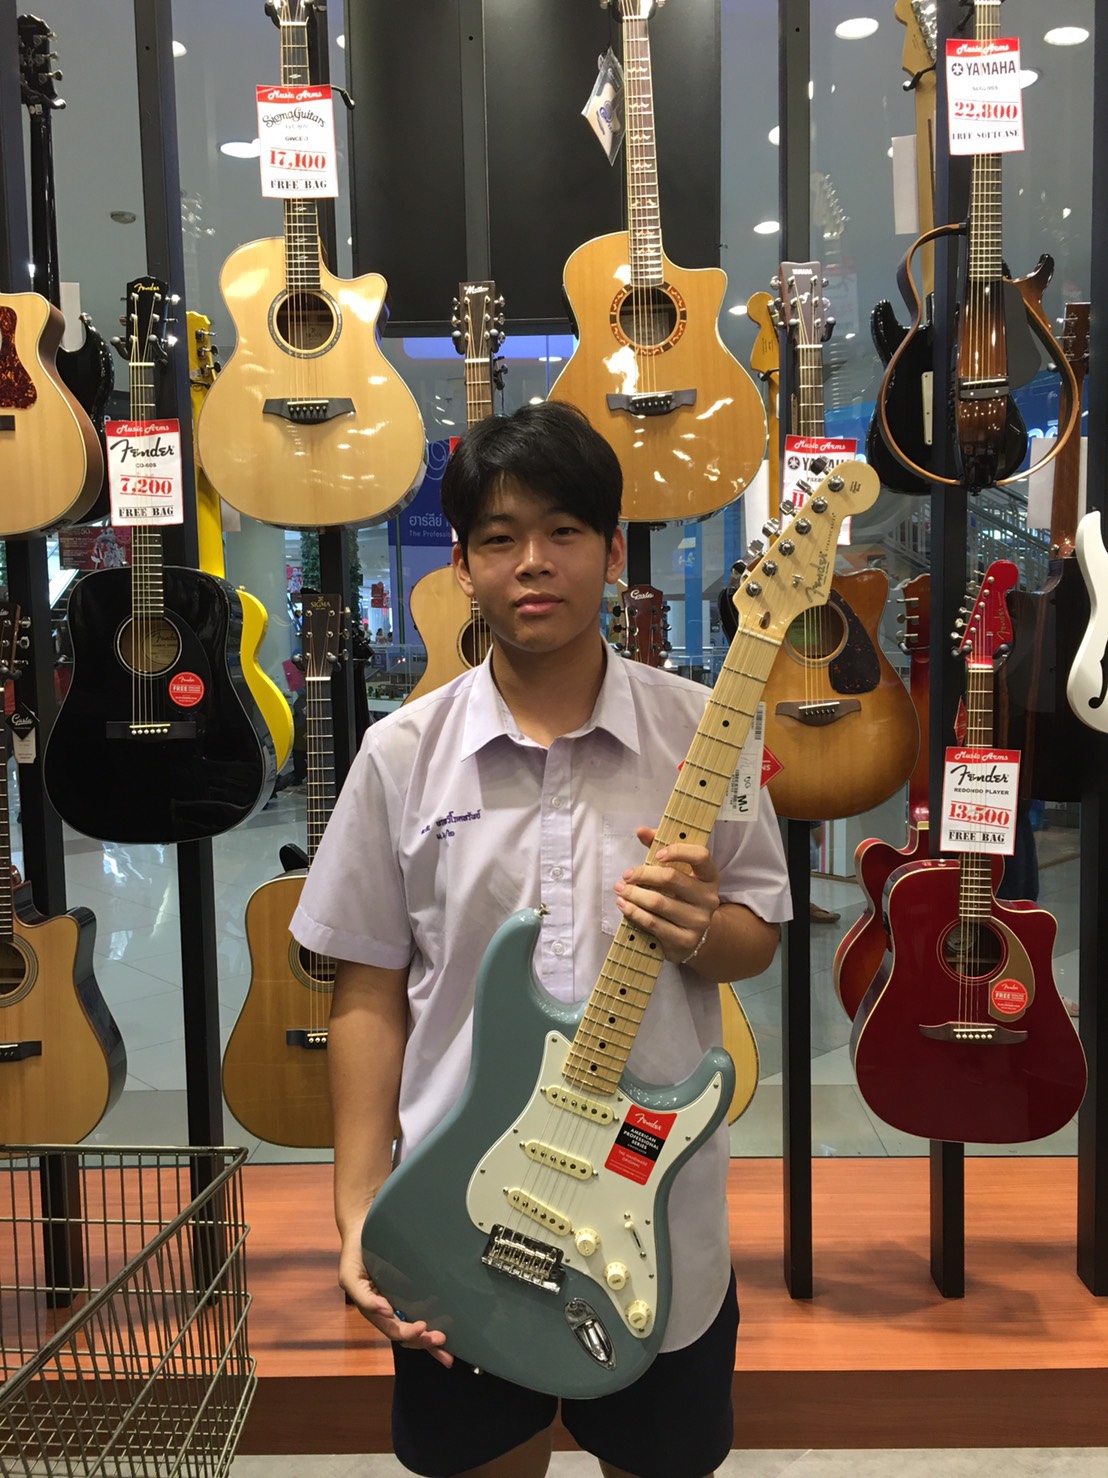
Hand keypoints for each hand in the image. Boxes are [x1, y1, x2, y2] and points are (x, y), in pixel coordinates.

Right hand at [338, 1224, 452, 1366]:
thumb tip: (387, 1312)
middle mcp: (388, 1310)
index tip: (423, 1326)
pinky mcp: (408, 1290)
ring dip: (429, 1337)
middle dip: (423, 1340)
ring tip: (445, 1340)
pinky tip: (444, 1318)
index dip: (408, 1333)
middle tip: (441, 1339)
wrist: (361, 1231)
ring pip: (415, 1326)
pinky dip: (432, 1319)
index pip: (394, 1330)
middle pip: (406, 1334)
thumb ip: (365, 1299)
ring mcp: (399, 1302)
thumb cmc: (355, 1256)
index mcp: (375, 1312)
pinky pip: (420, 1309)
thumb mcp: (351, 1278)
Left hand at [612, 825, 719, 964]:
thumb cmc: (681, 896)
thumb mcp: (677, 872)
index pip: (701, 856)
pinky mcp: (685, 940)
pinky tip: (624, 905)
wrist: (695, 936)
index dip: (678, 851)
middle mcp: (708, 898)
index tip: (656, 854)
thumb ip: (660, 848)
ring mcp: (698, 921)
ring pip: (659, 903)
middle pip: (672, 879)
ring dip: (634, 895)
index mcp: (710, 877)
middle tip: (626, 875)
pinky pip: (653, 923)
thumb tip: (641, 830)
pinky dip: (634, 913)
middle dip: (643, 874)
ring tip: (620, 890)